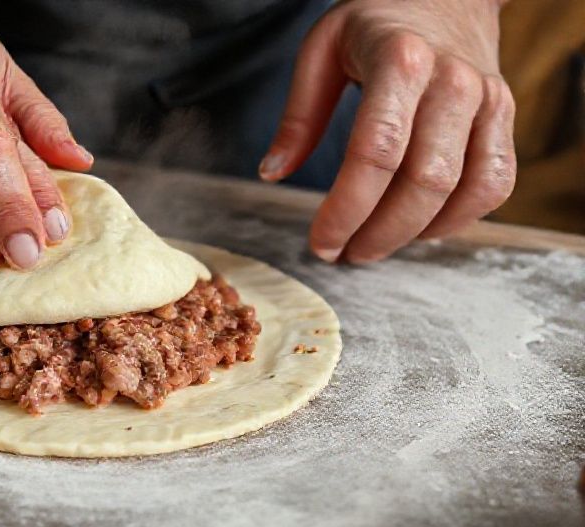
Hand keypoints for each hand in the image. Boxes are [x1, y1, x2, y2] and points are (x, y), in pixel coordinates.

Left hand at [260, 0, 515, 262]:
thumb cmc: (376, 21)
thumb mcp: (322, 48)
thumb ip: (298, 115)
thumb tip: (272, 174)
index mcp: (400, 60)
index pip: (376, 153)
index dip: (347, 210)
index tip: (321, 242)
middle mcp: (452, 81)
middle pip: (423, 180)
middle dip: (378, 232)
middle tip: (343, 254)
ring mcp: (487, 99)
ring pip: (463, 189)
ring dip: (414, 234)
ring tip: (372, 247)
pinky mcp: (504, 115)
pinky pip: (495, 183)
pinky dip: (459, 219)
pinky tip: (419, 229)